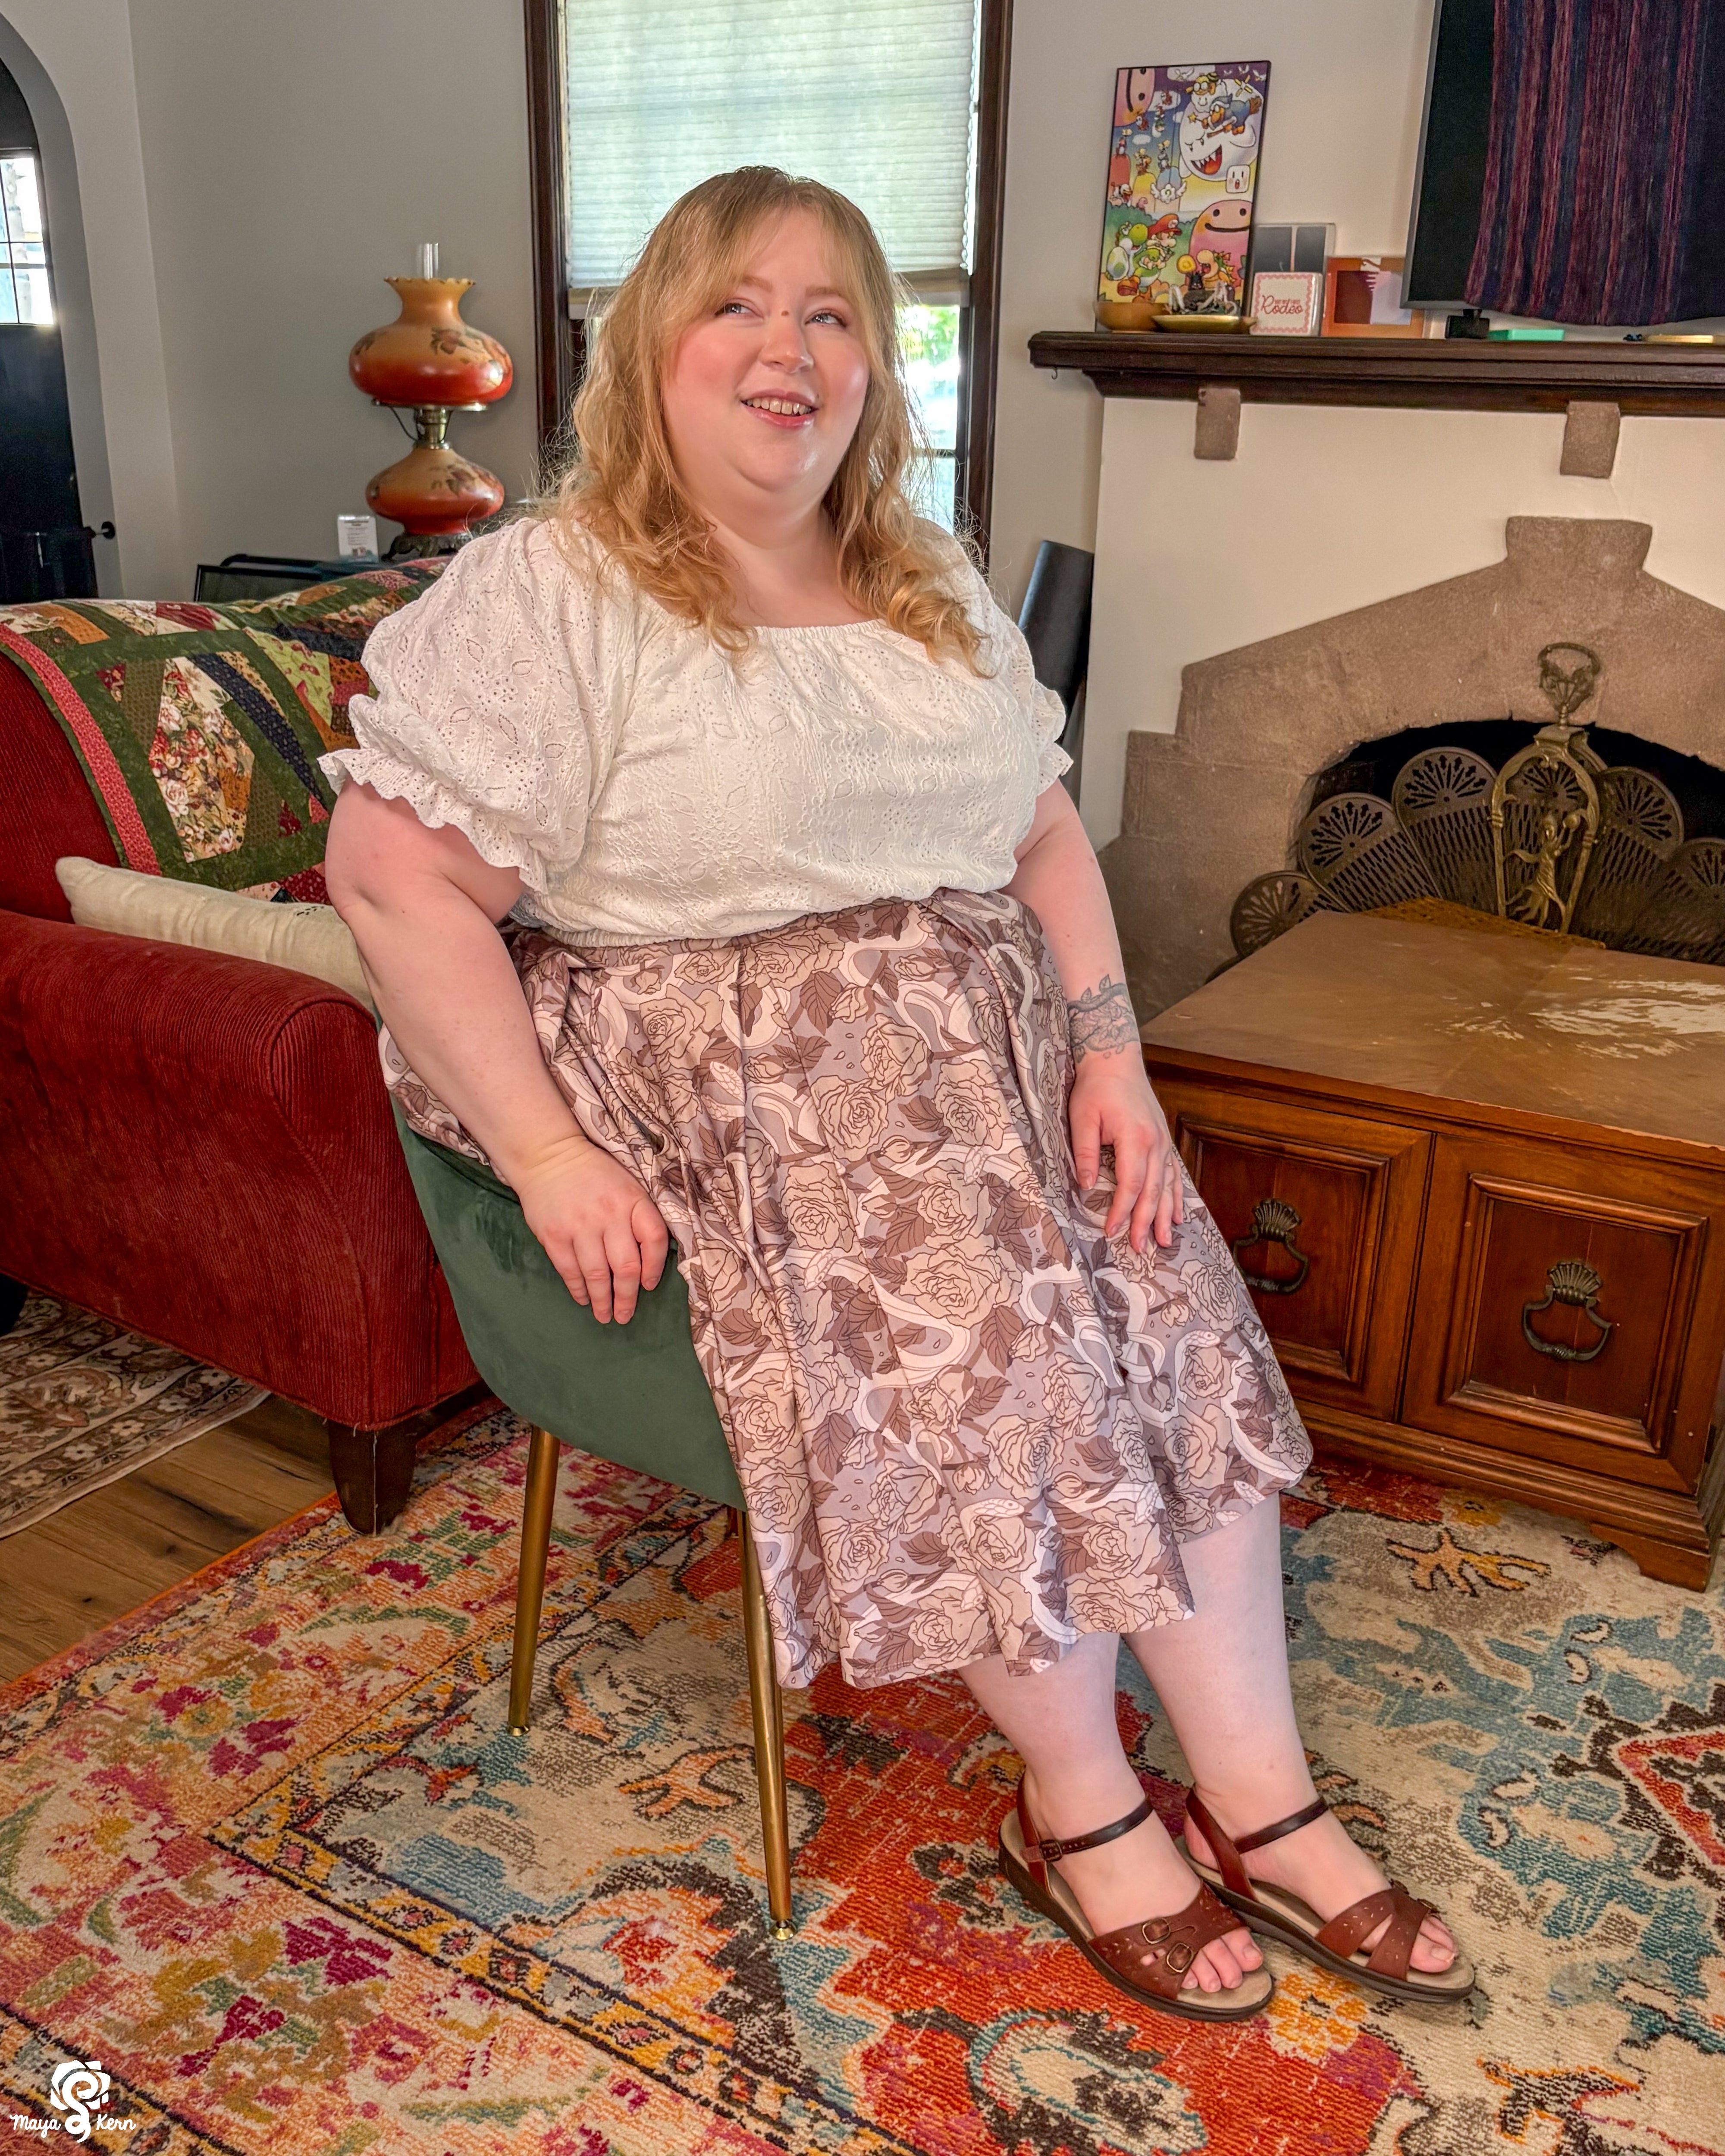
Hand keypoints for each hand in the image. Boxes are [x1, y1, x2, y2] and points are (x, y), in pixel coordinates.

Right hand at [512, 1132, 669, 1323]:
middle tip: (625, 1316)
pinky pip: (570, 1271)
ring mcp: (580, 1226)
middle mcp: (609, 1215)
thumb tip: (649, 1259)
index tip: (649, 1285)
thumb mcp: (627, 1184)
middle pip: (626, 1266)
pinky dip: (578, 1289)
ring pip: (597, 1274)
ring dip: (602, 1300)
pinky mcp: (554, 1235)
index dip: (655, 1268)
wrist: (550, 1155)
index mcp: (633, 1200)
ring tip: (605, 1315)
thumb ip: (639, 1216)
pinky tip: (583, 1299)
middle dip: (627, 1298)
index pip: (654, 1239)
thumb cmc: (595, 1173)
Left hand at [1068, 1051, 1182, 1254]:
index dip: (1122, 1210)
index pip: (1131, 1184)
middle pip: (1153, 1191)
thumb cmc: (1095, 1088)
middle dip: (1146, 1221)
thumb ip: (1085, 1152)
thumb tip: (1086, 1186)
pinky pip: (1173, 1173)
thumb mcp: (1082, 1117)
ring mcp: (1163, 1141)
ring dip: (1165, 1214)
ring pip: (1167, 1185)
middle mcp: (1155, 1143)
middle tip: (1141, 1248)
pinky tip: (1176, 1213)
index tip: (1112, 1231)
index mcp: (1135, 1138)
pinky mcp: (1163, 1139)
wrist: (1115, 1059)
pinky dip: (1176, 1195)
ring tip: (1164, 1240)